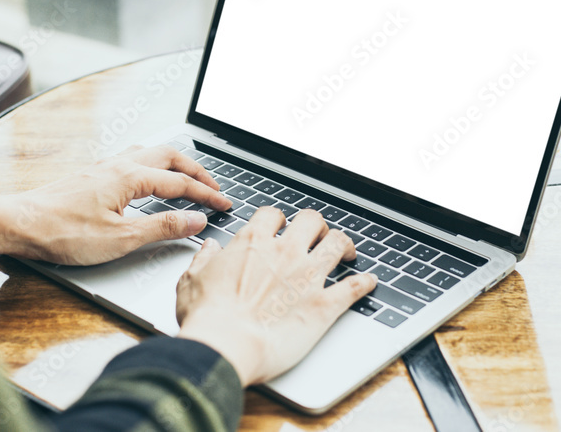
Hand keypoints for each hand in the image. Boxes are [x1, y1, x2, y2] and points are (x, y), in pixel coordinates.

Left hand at [0, 145, 231, 264]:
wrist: (19, 223)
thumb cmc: (64, 233)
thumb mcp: (121, 238)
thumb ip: (162, 227)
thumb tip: (196, 220)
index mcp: (131, 177)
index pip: (181, 183)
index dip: (207, 195)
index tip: (225, 204)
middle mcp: (119, 165)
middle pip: (169, 156)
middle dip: (196, 170)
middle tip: (213, 187)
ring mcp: (104, 167)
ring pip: (150, 153)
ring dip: (174, 164)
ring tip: (187, 180)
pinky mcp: (92, 175)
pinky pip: (133, 159)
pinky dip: (154, 167)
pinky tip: (148, 181)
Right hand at [176, 206, 376, 385]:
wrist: (226, 345)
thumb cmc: (207, 317)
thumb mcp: (191, 279)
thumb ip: (204, 259)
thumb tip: (210, 249)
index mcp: (252, 243)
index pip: (273, 215)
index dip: (278, 220)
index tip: (279, 228)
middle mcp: (285, 253)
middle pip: (311, 220)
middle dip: (315, 225)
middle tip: (316, 235)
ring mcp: (308, 276)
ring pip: (337, 243)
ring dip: (343, 244)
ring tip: (347, 251)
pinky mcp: (324, 305)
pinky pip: (354, 287)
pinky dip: (365, 283)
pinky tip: (369, 282)